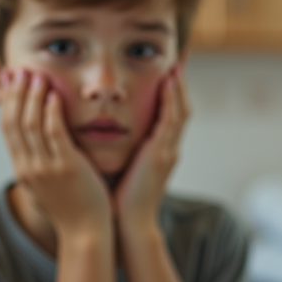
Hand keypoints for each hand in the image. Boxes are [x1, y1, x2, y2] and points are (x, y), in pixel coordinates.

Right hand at [0, 69, 112, 238]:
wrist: (86, 233)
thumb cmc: (74, 207)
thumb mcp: (48, 183)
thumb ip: (42, 161)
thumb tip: (40, 141)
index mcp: (22, 169)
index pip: (7, 128)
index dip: (8, 102)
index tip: (13, 82)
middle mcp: (28, 167)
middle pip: (14, 122)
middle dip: (16, 93)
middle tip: (21, 71)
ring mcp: (45, 168)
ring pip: (31, 124)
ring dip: (33, 97)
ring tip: (38, 76)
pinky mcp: (66, 168)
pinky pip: (55, 134)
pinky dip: (52, 112)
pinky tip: (55, 96)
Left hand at [114, 67, 189, 230]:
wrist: (127, 224)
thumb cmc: (119, 200)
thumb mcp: (122, 168)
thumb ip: (118, 149)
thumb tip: (99, 131)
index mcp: (158, 151)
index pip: (169, 114)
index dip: (171, 92)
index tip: (169, 70)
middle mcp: (168, 148)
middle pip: (181, 107)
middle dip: (181, 83)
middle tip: (182, 58)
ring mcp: (167, 151)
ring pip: (180, 111)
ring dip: (180, 86)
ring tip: (177, 63)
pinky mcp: (160, 155)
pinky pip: (170, 122)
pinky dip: (171, 101)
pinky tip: (168, 83)